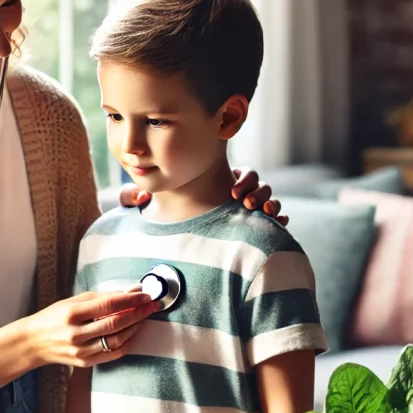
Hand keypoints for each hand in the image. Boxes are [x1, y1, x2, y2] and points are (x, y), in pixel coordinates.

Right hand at [21, 289, 158, 367]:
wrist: (33, 342)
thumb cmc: (55, 317)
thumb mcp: (74, 301)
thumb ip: (104, 297)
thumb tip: (132, 291)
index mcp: (71, 313)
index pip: (108, 305)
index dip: (130, 299)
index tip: (145, 295)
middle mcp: (75, 333)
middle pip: (115, 323)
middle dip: (138, 313)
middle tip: (151, 305)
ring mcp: (80, 350)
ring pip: (117, 340)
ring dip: (134, 328)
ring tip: (142, 318)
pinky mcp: (84, 362)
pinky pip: (113, 354)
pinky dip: (127, 343)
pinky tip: (132, 333)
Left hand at [117, 167, 287, 225]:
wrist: (179, 239)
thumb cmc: (166, 216)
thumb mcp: (148, 202)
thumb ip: (133, 197)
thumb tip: (137, 195)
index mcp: (222, 181)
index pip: (245, 173)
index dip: (246, 180)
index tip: (234, 194)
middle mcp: (239, 193)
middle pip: (261, 184)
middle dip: (259, 191)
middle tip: (247, 205)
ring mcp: (248, 211)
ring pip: (270, 200)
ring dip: (271, 204)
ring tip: (263, 214)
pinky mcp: (253, 229)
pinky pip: (273, 221)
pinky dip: (278, 220)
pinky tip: (277, 225)